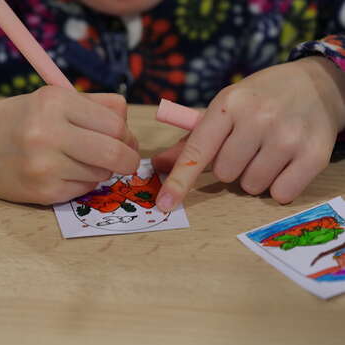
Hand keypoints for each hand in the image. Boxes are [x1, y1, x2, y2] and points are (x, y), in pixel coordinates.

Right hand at [0, 86, 139, 204]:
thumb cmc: (22, 118)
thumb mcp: (55, 99)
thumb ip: (98, 106)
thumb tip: (130, 129)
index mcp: (55, 103)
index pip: (115, 125)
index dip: (128, 135)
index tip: (125, 139)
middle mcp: (47, 134)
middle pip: (115, 153)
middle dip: (129, 159)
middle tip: (126, 159)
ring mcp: (44, 167)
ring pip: (101, 174)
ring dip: (101, 169)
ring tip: (80, 160)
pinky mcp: (42, 193)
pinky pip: (84, 189)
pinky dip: (83, 182)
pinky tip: (64, 173)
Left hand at [155, 56, 344, 210]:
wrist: (317, 85)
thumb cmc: (260, 99)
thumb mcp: (225, 109)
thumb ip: (192, 140)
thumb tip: (158, 165)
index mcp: (229, 104)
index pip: (198, 151)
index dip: (179, 180)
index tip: (165, 204)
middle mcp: (258, 118)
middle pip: (226, 175)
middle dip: (232, 167)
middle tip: (247, 146)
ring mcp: (288, 136)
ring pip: (252, 187)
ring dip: (255, 177)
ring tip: (268, 151)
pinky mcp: (314, 154)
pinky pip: (281, 194)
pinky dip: (280, 185)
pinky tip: (287, 161)